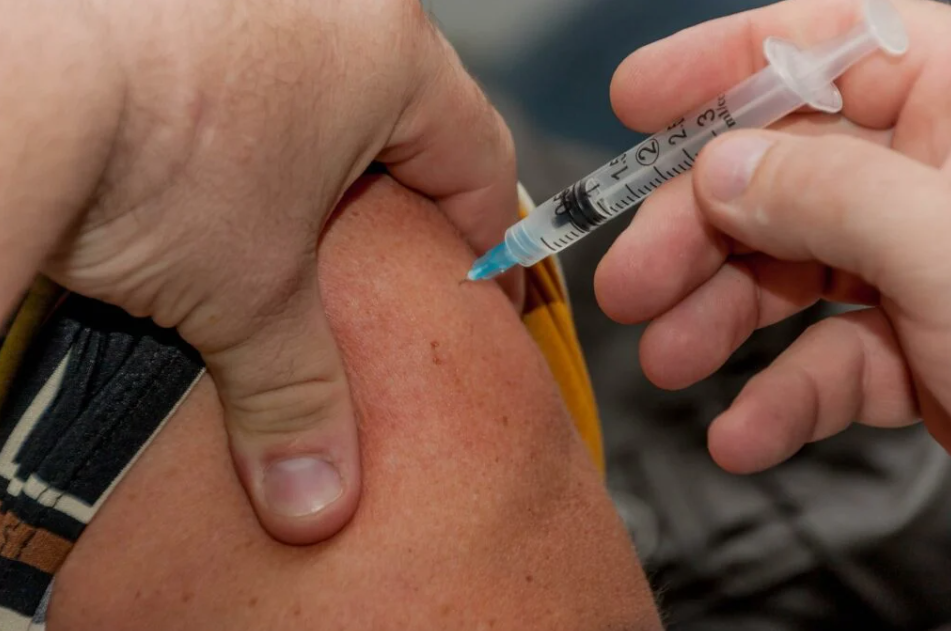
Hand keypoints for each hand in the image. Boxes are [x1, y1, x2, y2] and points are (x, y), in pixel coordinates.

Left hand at [0, 0, 517, 543]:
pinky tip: (209, 173)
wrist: (4, 76)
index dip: (485, 243)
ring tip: (288, 232)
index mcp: (390, 51)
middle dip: (396, 203)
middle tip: (382, 275)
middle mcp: (331, 0)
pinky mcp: (181, 2)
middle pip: (405, 119)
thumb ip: (299, 394)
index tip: (470, 294)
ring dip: (314, 160)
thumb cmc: (141, 148)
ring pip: (322, 87)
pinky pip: (245, 66)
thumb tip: (317, 495)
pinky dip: (242, 124)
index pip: (480, 158)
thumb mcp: (246, 293)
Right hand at [597, 0, 950, 471]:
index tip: (632, 100)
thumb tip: (721, 168)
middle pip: (784, 174)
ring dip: (722, 324)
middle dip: (697, 235)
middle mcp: (939, 170)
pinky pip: (838, 359)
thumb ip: (828, 192)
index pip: (827, 44)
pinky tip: (745, 436)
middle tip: (628, 289)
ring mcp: (928, 262)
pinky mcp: (926, 347)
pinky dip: (786, 400)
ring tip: (666, 367)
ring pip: (795, 272)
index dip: (718, 68)